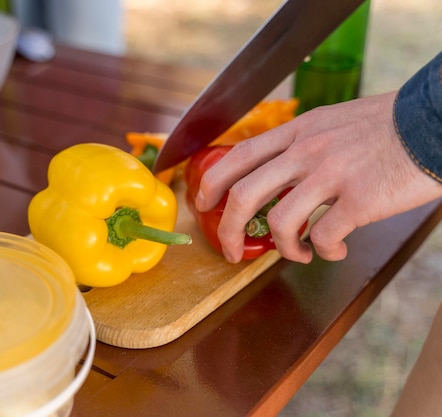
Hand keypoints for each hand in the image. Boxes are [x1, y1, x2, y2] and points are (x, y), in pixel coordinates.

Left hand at [195, 91, 441, 262]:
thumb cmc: (386, 125)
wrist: (433, 120)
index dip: (213, 182)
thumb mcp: (332, 122)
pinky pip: (324, 237)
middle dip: (228, 230)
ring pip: (280, 222)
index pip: (239, 156)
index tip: (204, 203)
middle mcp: (307, 151)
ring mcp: (331, 174)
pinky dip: (324, 252)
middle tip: (230, 251)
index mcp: (298, 132)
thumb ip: (302, 143)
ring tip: (299, 253)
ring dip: (284, 249)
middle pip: (244, 194)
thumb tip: (278, 173)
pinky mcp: (359, 199)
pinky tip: (335, 248)